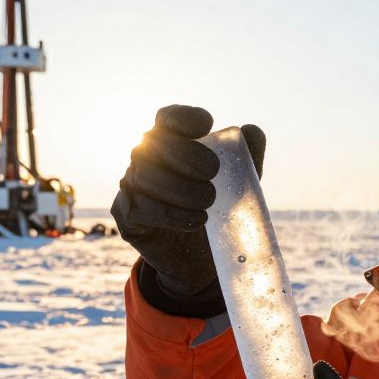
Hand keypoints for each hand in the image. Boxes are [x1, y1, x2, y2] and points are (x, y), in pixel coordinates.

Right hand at [111, 104, 265, 297]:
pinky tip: (197, 221)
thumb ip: (245, 158)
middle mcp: (144, 159)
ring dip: (182, 190)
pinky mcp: (126, 216)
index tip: (207, 126)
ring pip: (147, 176)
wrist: (199, 260)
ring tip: (208, 204)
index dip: (183, 118)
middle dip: (187, 155)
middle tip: (213, 172)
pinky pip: (142, 208)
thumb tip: (252, 131)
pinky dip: (172, 215)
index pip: (167, 118)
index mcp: (170, 143)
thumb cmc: (215, 212)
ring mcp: (131, 186)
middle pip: (156, 143)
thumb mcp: (236, 185)